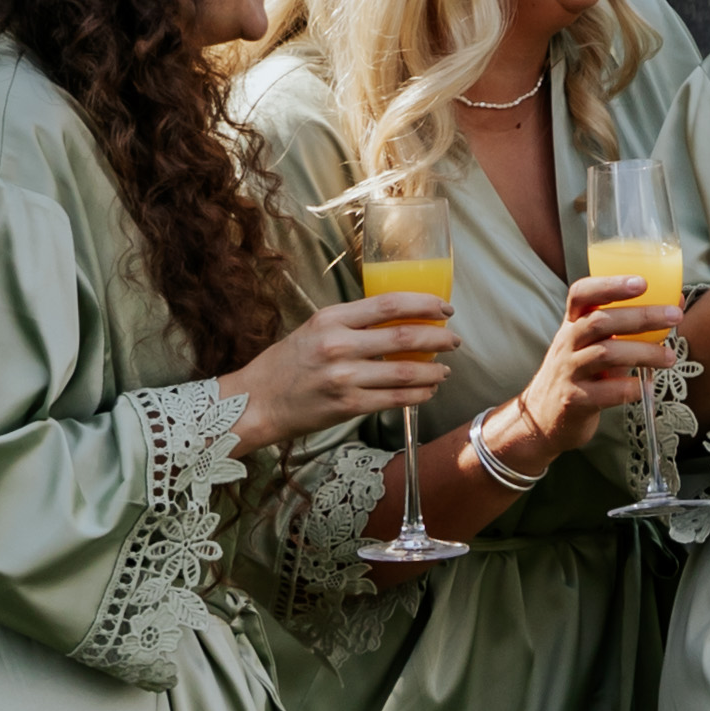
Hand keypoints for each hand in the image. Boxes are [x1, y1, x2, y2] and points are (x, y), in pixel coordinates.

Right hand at [231, 288, 460, 449]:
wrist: (255, 402)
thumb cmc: (285, 365)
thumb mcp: (314, 330)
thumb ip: (351, 323)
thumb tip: (397, 319)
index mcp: (330, 319)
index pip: (388, 304)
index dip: (423, 304)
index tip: (444, 307)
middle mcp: (338, 345)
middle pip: (404, 337)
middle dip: (438, 338)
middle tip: (454, 340)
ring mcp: (344, 377)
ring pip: (405, 371)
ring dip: (433, 370)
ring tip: (444, 369)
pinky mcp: (348, 405)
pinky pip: (395, 399)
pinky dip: (418, 394)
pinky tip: (427, 390)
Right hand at [508, 270, 673, 454]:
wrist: (544, 417)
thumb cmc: (580, 372)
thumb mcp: (593, 344)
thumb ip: (627, 326)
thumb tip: (674, 302)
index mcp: (573, 324)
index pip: (581, 294)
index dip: (610, 285)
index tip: (642, 282)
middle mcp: (566, 343)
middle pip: (600, 322)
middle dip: (641, 316)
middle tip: (674, 316)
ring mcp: (568, 372)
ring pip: (605, 354)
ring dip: (643, 353)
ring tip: (669, 358)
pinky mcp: (574, 401)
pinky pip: (605, 392)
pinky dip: (630, 388)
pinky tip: (647, 387)